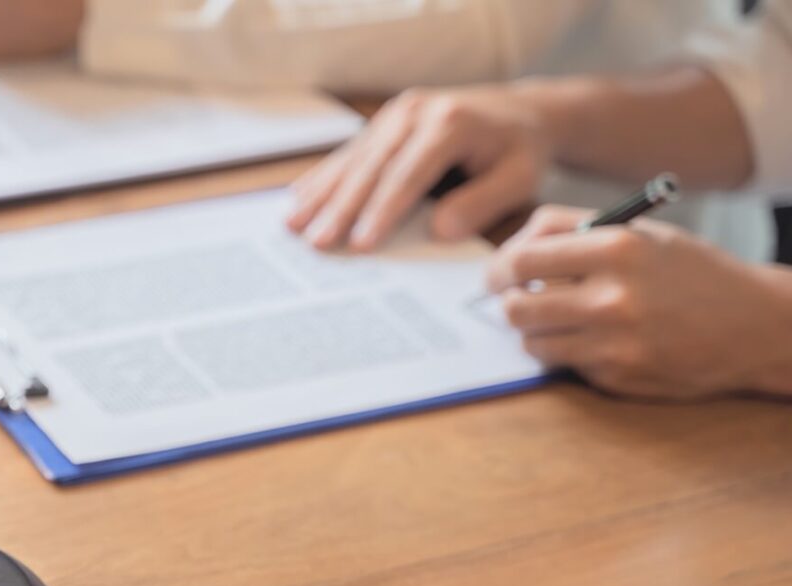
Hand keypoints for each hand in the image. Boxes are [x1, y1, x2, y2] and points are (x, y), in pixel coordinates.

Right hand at [287, 85, 552, 250]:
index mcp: (448, 123)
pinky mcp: (385, 123)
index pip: (407, 175)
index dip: (382, 212)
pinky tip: (300, 197)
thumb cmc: (520, 151)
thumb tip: (439, 230)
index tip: (361, 245)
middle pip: (371, 167)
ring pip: (353, 159)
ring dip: (322, 194)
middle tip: (316, 242)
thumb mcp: (519, 178)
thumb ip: (482, 202)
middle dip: (340, 208)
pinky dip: (324, 177)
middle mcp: (415, 112)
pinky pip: (350, 152)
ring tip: (293, 225)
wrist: (520, 113)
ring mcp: (395, 115)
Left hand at [487, 205, 791, 398]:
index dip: (500, 268)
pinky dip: (564, 352)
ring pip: (531, 340)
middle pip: (516, 304)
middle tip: (512, 298)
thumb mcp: (641, 233)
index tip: (496, 274)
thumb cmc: (690, 272)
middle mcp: (613, 296)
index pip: (523, 258)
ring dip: (532, 330)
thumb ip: (575, 231)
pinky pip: (563, 364)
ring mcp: (614, 342)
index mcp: (617, 248)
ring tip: (554, 318)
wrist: (755, 325)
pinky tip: (591, 340)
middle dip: (506, 301)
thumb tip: (512, 249)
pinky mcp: (617, 377)